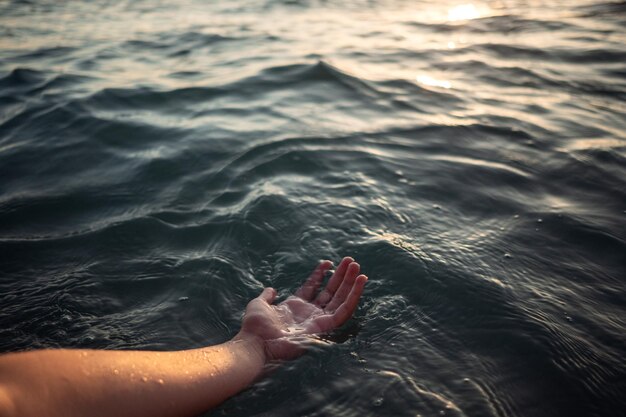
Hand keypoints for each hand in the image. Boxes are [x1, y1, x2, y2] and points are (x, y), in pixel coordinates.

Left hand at [238, 257, 367, 360]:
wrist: (257, 343)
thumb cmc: (255, 326)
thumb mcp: (259, 304)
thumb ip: (266, 296)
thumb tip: (272, 289)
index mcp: (296, 306)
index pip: (313, 287)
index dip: (320, 274)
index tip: (328, 262)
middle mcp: (310, 313)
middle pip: (330, 291)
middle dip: (341, 277)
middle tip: (350, 261)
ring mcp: (319, 320)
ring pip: (340, 299)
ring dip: (351, 284)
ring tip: (358, 268)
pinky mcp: (325, 327)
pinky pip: (344, 310)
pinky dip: (354, 296)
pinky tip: (360, 282)